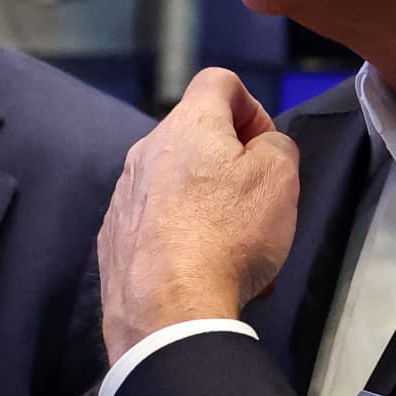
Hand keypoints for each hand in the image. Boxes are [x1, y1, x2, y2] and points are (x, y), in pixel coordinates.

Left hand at [98, 67, 300, 360]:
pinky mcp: (114, 237)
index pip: (219, 81)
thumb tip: (261, 146)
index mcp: (188, 126)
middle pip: (197, 135)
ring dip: (210, 203)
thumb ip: (277, 145)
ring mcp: (125, 195)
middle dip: (232, 163)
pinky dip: (183, 235)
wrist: (168, 314)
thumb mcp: (281, 178)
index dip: (252, 106)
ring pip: (178, 182)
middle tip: (256, 203)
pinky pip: (156, 221)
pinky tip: (203, 269)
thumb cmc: (230, 236)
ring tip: (236, 250)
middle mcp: (147, 151)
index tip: (263, 148)